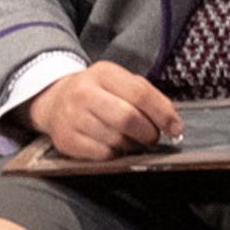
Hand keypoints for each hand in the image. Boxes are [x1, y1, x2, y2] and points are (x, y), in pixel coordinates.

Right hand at [26, 62, 179, 162]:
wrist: (54, 101)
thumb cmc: (97, 93)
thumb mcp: (120, 83)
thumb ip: (147, 97)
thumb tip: (173, 124)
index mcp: (103, 73)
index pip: (140, 93)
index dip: (163, 114)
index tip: (175, 128)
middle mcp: (84, 93)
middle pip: (128, 118)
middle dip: (148, 133)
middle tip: (151, 137)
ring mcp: (72, 117)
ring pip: (117, 140)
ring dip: (132, 145)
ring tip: (130, 140)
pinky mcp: (66, 140)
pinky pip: (103, 155)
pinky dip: (115, 154)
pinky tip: (112, 146)